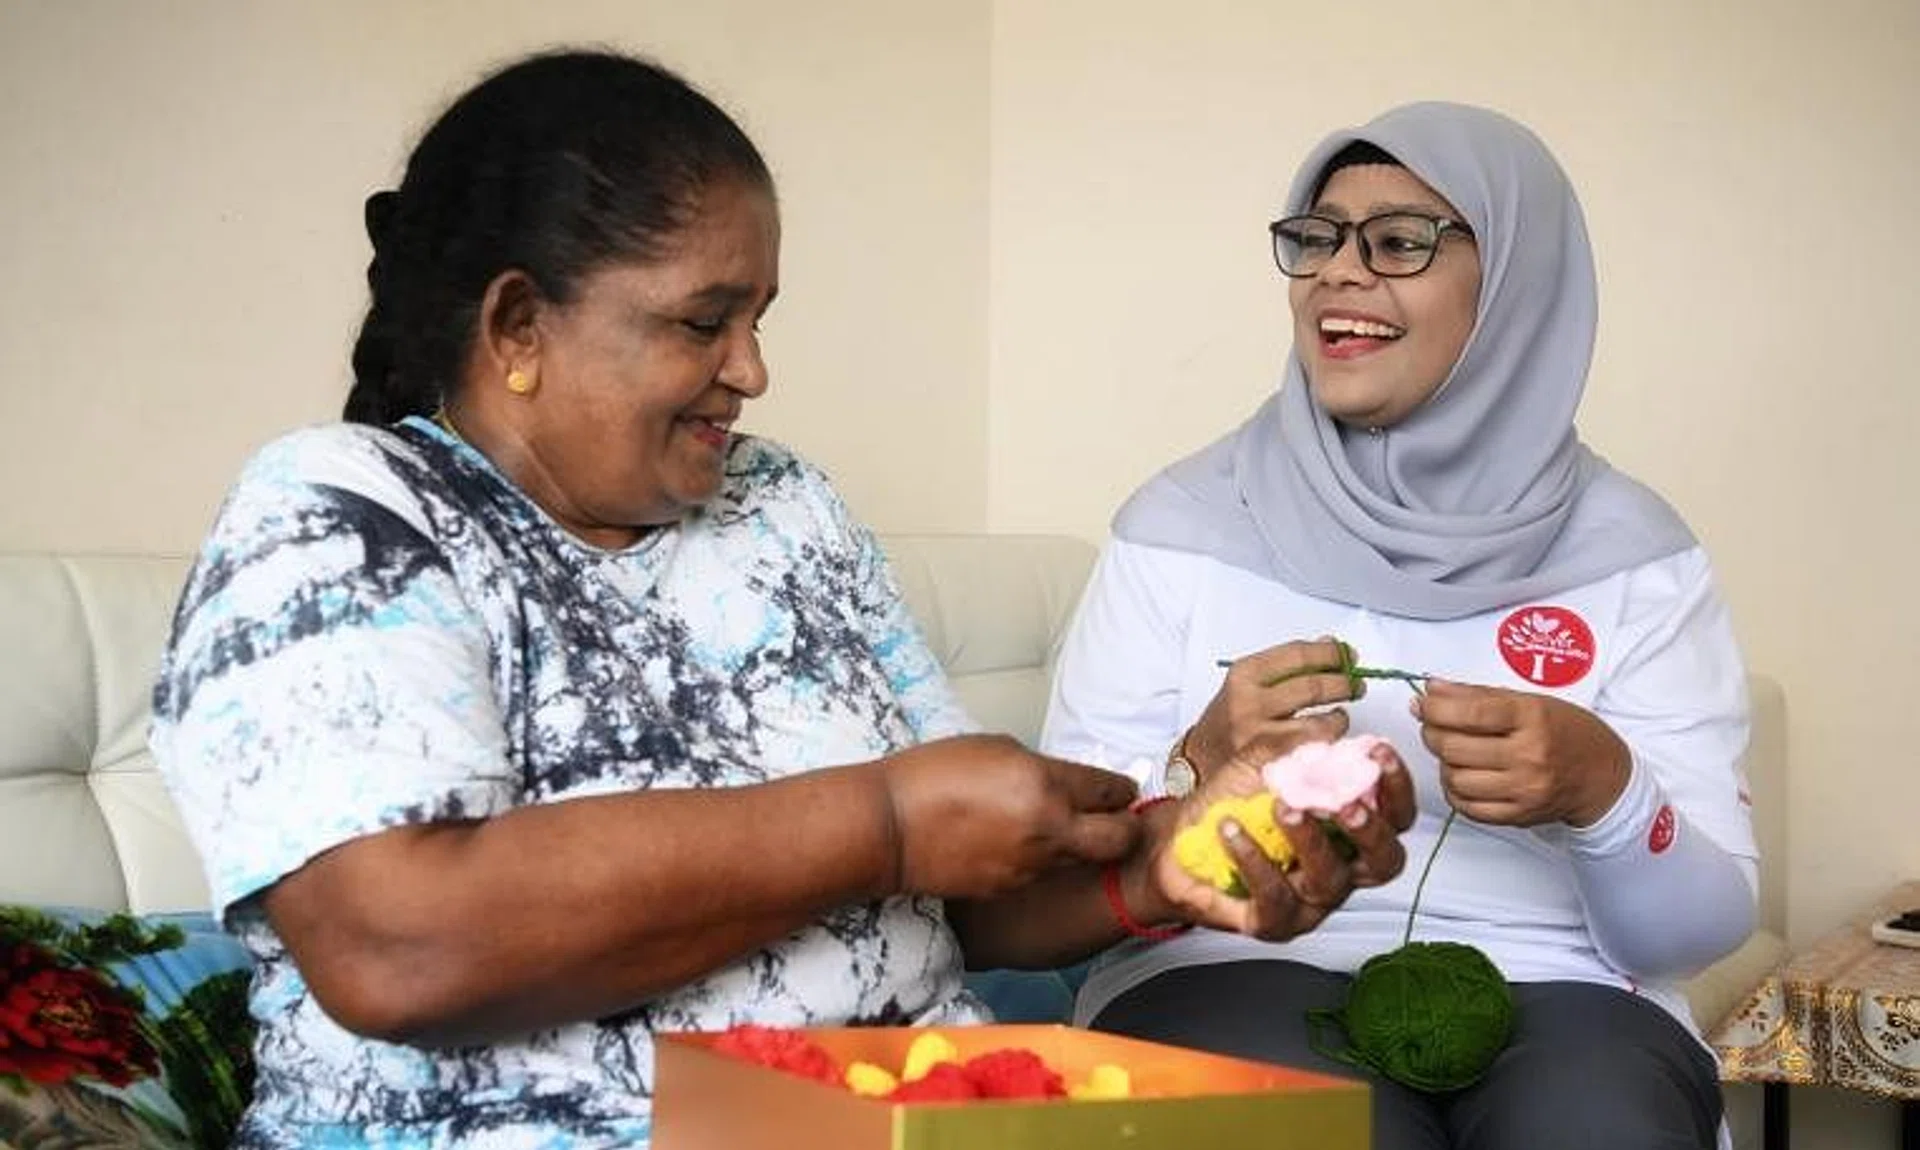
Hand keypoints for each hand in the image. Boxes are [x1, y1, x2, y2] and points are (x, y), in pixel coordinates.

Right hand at [882, 735, 1140, 899]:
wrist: (888, 828)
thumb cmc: (931, 775)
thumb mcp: (994, 748)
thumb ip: (1042, 767)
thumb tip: (1066, 781)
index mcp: (1045, 785)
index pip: (1112, 790)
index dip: (1122, 789)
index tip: (1121, 789)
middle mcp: (1049, 830)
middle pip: (1120, 839)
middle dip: (1126, 828)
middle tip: (1115, 818)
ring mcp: (1032, 866)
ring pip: (1082, 859)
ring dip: (1080, 844)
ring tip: (1052, 827)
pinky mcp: (1011, 888)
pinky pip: (1043, 873)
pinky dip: (1041, 860)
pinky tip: (1014, 844)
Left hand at [1126, 739, 1415, 941]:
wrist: (1173, 845)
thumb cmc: (1227, 807)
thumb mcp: (1261, 765)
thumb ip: (1297, 750)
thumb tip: (1333, 733)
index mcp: (1347, 832)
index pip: (1395, 816)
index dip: (1396, 788)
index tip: (1379, 754)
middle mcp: (1339, 870)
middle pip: (1384, 861)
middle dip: (1371, 830)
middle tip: (1346, 804)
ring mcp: (1309, 902)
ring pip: (1330, 880)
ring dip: (1309, 839)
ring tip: (1282, 807)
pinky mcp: (1272, 922)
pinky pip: (1275, 898)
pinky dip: (1254, 860)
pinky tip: (1231, 831)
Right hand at [1189, 639, 1356, 776]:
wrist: (1200, 763)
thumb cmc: (1228, 721)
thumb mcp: (1249, 684)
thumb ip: (1287, 666)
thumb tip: (1331, 645)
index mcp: (1244, 675)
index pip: (1297, 655)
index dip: (1330, 654)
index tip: (1347, 655)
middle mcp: (1249, 703)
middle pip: (1312, 686)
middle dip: (1344, 684)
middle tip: (1355, 685)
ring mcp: (1260, 737)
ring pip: (1319, 724)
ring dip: (1339, 719)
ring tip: (1340, 716)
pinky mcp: (1271, 766)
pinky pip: (1313, 753)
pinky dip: (1328, 745)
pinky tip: (1329, 741)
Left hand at [1413, 680, 1630, 826]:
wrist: (1602, 776)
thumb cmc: (1566, 732)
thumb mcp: (1529, 701)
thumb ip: (1477, 695)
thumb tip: (1432, 690)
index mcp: (1532, 718)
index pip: (1470, 712)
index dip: (1435, 708)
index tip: (1423, 703)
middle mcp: (1529, 756)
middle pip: (1454, 748)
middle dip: (1432, 733)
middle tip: (1434, 726)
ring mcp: (1524, 790)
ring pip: (1455, 779)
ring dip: (1443, 763)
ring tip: (1454, 751)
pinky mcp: (1518, 815)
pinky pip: (1467, 806)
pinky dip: (1456, 790)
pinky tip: (1464, 775)